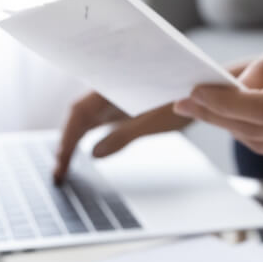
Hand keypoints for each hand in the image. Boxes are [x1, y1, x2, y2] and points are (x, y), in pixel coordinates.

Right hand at [53, 93, 190, 183]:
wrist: (204, 90)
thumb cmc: (183, 99)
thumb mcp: (154, 122)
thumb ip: (122, 136)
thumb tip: (94, 153)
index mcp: (113, 86)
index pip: (79, 112)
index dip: (67, 137)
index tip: (61, 161)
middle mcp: (109, 89)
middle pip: (78, 117)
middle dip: (65, 145)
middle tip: (58, 175)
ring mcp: (114, 98)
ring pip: (85, 120)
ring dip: (73, 143)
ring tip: (64, 170)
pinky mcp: (121, 107)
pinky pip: (97, 122)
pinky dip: (88, 139)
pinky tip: (83, 156)